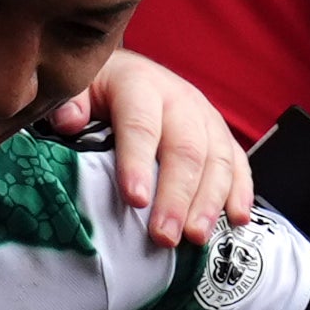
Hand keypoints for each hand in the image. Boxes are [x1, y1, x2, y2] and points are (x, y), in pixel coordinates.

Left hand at [44, 49, 250, 246]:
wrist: (129, 73)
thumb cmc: (99, 90)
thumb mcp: (79, 87)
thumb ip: (71, 102)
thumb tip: (68, 121)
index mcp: (140, 84)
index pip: (141, 124)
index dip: (138, 162)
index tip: (134, 199)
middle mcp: (179, 99)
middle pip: (185, 149)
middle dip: (176, 197)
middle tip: (165, 235)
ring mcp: (206, 118)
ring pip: (217, 160)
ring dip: (209, 202)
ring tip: (196, 237)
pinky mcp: (222, 136)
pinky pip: (239, 164)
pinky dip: (240, 193)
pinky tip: (236, 220)